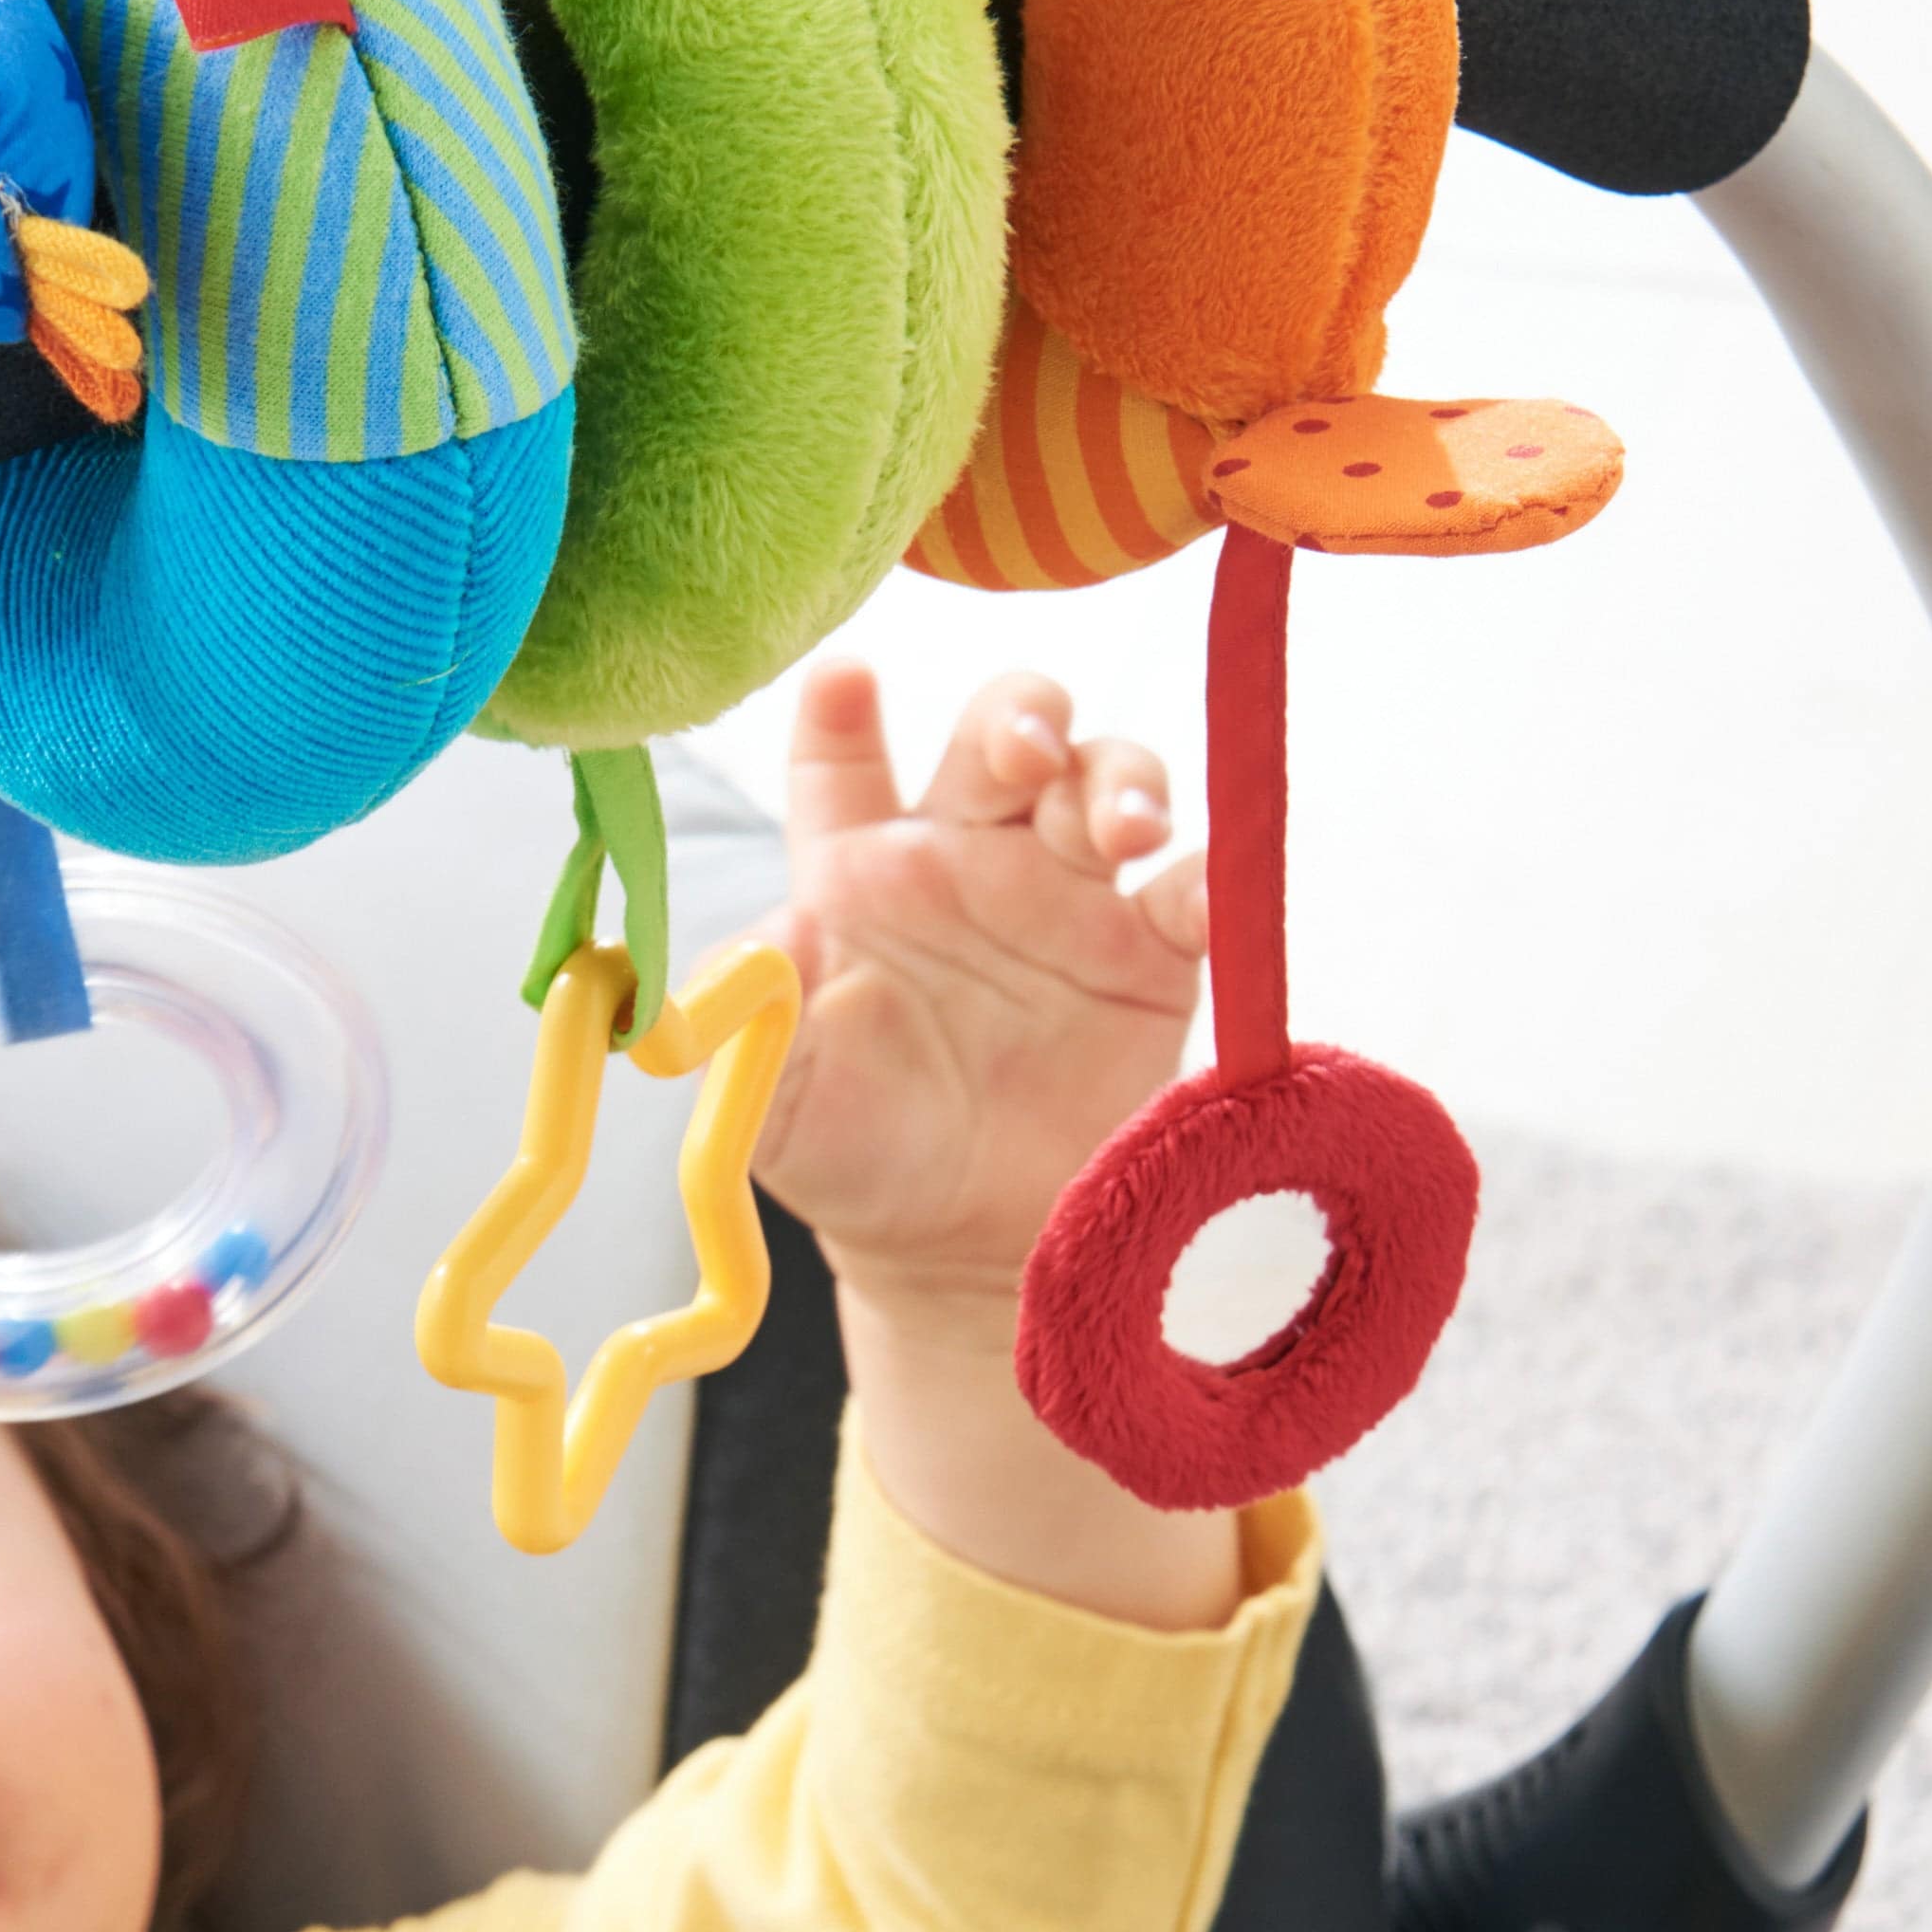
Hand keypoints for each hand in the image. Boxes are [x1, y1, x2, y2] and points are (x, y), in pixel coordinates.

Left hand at [752, 664, 1205, 1308]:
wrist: (962, 1255)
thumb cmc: (853, 1153)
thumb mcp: (775, 1093)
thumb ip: (745, 1021)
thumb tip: (724, 963)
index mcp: (861, 869)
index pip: (843, 756)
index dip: (842, 707)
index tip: (846, 676)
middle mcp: (965, 859)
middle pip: (1004, 731)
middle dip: (1022, 712)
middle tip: (1025, 750)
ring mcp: (1065, 899)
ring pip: (1105, 778)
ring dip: (1119, 778)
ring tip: (1121, 829)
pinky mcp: (1149, 957)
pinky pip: (1191, 886)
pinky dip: (1206, 873)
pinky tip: (1189, 892)